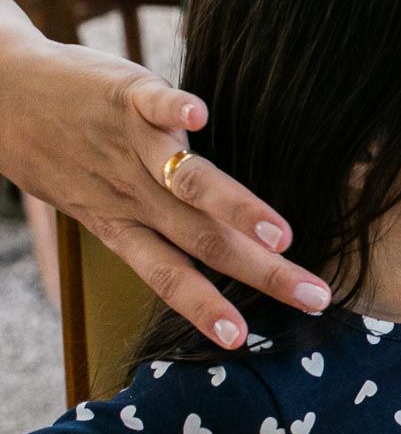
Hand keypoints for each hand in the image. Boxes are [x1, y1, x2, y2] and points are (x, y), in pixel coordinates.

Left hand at [0, 32, 330, 346]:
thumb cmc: (54, 147)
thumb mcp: (90, 198)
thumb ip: (150, 218)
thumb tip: (217, 243)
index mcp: (119, 220)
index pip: (167, 273)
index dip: (203, 306)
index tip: (244, 339)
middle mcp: (129, 191)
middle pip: (201, 239)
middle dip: (261, 272)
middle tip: (313, 296)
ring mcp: (130, 144)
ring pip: (188, 182)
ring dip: (234, 208)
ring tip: (280, 235)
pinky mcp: (127, 94)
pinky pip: (155, 102)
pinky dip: (177, 108)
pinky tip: (202, 114)